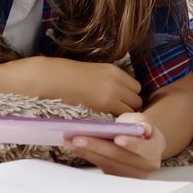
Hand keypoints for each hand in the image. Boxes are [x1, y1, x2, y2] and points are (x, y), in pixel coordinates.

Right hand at [20, 57, 142, 115]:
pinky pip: (120, 117)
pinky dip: (116, 121)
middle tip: (119, 113)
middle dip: (130, 107)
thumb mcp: (95, 71)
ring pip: (131, 110)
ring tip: (112, 119)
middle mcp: (117, 81)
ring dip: (125, 116)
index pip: (136, 87)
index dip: (130, 96)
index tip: (123, 102)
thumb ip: (110, 80)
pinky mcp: (104, 105)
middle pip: (137, 99)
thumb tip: (120, 91)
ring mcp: (112, 94)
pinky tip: (107, 122)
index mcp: (115, 70)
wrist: (55, 78)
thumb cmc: (70, 75)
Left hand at [67, 112, 164, 178]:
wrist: (139, 142)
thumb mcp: (143, 120)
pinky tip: (74, 147)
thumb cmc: (140, 128)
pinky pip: (99, 165)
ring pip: (106, 162)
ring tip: (70, 141)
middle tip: (79, 138)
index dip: (132, 144)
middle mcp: (143, 166)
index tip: (118, 138)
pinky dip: (86, 154)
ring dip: (86, 151)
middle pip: (119, 157)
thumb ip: (141, 122)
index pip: (144, 149)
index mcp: (154, 150)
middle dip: (98, 146)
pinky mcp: (115, 175)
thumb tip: (143, 128)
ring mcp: (128, 173)